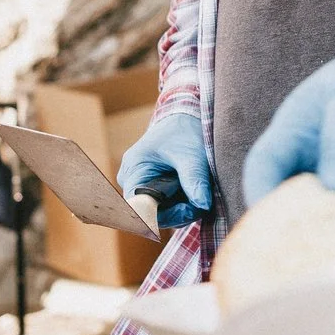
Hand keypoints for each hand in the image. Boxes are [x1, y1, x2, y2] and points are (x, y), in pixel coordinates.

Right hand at [117, 113, 210, 227]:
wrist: (187, 118)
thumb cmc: (184, 132)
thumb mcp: (191, 155)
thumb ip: (194, 179)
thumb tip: (202, 205)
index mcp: (134, 169)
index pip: (139, 207)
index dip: (162, 216)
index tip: (188, 210)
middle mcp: (132, 180)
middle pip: (151, 213)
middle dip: (178, 212)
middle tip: (201, 203)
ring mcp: (142, 185)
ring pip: (161, 212)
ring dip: (182, 209)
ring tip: (199, 193)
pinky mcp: (154, 188)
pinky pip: (166, 206)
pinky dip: (182, 204)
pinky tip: (194, 193)